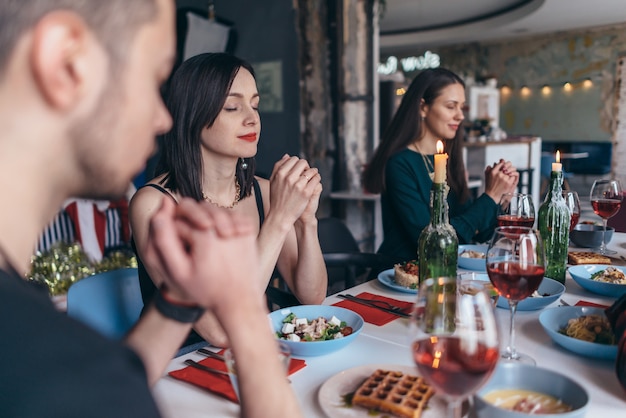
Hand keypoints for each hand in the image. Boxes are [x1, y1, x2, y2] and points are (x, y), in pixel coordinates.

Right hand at [143, 197, 257, 308]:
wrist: (239, 301)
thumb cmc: (207, 289)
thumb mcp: (179, 270)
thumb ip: (164, 239)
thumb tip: (161, 209)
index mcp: (204, 234)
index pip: (178, 219)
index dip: (174, 233)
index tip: (179, 252)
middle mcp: (224, 225)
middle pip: (198, 208)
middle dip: (190, 221)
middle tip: (191, 244)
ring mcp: (240, 226)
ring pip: (215, 210)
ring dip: (206, 219)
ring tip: (204, 243)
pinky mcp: (249, 230)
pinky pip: (231, 215)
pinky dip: (223, 222)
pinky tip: (219, 240)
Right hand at [269, 154, 320, 225]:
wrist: (280, 216)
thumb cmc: (276, 199)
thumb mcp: (273, 181)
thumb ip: (278, 167)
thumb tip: (287, 155)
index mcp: (280, 173)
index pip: (293, 159)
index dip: (297, 163)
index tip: (298, 169)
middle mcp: (289, 177)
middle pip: (303, 163)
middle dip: (306, 167)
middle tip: (305, 173)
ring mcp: (298, 185)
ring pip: (311, 170)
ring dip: (313, 172)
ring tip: (311, 177)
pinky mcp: (306, 192)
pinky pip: (316, 179)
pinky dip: (317, 179)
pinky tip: (314, 182)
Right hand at [484, 159, 518, 201]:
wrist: (492, 195)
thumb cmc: (489, 186)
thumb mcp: (487, 176)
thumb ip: (489, 169)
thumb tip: (493, 163)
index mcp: (493, 172)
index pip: (501, 163)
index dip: (504, 163)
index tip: (505, 165)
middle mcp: (499, 174)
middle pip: (508, 164)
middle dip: (510, 166)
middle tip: (509, 169)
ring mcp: (504, 178)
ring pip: (512, 170)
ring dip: (511, 172)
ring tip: (510, 175)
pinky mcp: (508, 182)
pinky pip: (513, 176)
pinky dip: (513, 178)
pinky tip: (510, 180)